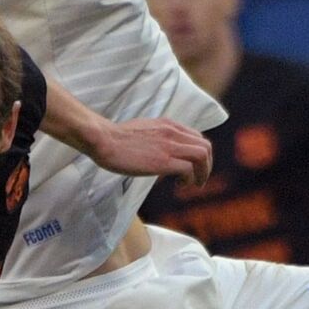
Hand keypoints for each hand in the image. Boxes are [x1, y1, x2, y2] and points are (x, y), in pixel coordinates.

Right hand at [90, 117, 211, 185]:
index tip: (192, 167)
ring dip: (203, 172)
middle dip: (206, 165)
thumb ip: (155, 137)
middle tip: (198, 179)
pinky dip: (189, 178)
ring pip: (203, 155)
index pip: (197, 137)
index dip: (199, 154)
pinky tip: (180, 184)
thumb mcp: (141, 130)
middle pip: (205, 146)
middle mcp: (173, 132)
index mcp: (168, 125)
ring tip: (194, 184)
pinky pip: (189, 169)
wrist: (102, 139)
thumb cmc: (114, 138)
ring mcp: (169, 146)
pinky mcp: (163, 161)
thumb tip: (157, 150)